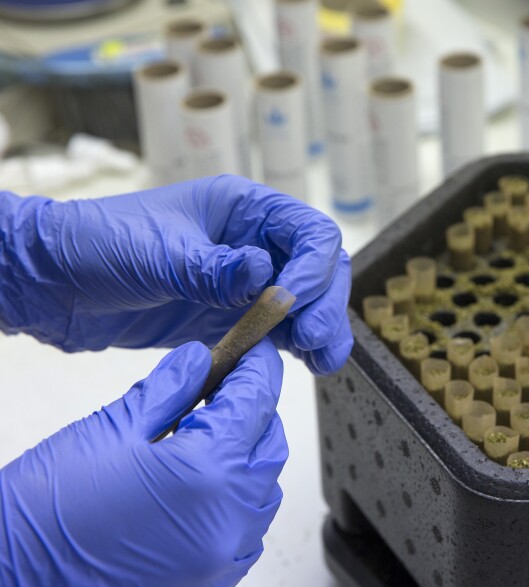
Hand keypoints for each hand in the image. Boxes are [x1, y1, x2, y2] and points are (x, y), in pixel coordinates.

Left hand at [0, 175, 350, 374]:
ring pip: (305, 303)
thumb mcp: (154, 254)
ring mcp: (243, 282)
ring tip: (323, 362)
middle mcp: (252, 242)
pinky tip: (303, 364)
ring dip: (321, 329)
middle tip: (313, 339)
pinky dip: (294, 348)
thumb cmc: (95, 246)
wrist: (52, 284)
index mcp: (241, 208)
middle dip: (325, 303)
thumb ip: (211, 267)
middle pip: (317, 269)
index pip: (307, 231)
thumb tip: (264, 273)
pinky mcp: (230, 316)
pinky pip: (276, 331)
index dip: (315, 266)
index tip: (296, 302)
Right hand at [0, 340, 286, 586]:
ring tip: (205, 433)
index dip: (258, 370)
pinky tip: (201, 480)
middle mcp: (227, 521)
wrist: (11, 581)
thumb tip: (201, 360)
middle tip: (225, 388)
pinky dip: (237, 497)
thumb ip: (167, 390)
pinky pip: (246, 527)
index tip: (255, 352)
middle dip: (255, 411)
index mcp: (206, 474)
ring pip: (263, 488)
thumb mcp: (109, 431)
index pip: (256, 403)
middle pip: (269, 446)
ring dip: (246, 455)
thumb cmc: (44, 514)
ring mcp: (221, 557)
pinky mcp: (209, 580)